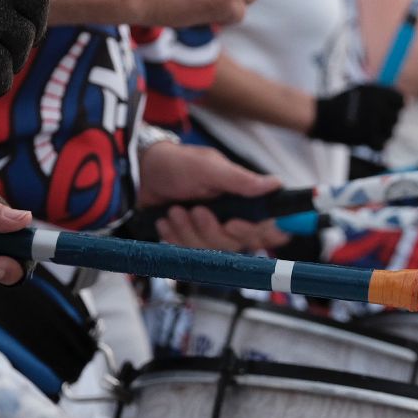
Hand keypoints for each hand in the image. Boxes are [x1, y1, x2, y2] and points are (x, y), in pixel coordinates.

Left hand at [137, 141, 287, 251]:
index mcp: (245, 200)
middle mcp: (233, 218)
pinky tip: (166, 220)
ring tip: (174, 210)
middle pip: (237, 244)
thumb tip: (275, 184)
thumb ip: (240, 180)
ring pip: (211, 249)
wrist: (142, 174)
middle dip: (211, 230)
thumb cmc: (177, 164)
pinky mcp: (192, 240)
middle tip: (196, 210)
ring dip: (188, 231)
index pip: (271, 228)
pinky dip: (175, 236)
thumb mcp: (208, 168)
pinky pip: (189, 252)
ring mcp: (212, 231)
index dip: (263, 234)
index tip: (234, 224)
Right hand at [308, 84, 404, 148]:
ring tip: (368, 131)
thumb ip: (382, 94)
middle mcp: (376, 104)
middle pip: (396, 118)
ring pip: (390, 132)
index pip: (400, 100)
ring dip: (382, 134)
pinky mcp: (366, 135)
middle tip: (373, 123)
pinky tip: (367, 139)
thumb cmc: (341, 103)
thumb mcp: (361, 90)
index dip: (396, 108)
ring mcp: (372, 120)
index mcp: (376, 91)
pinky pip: (382, 144)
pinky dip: (376, 144)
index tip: (387, 111)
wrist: (321, 116)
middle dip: (387, 122)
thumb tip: (408, 100)